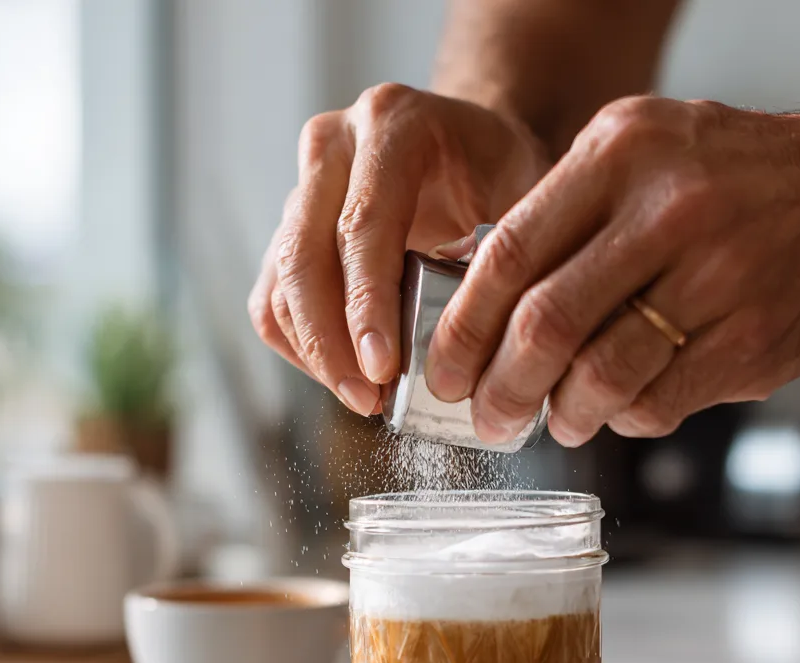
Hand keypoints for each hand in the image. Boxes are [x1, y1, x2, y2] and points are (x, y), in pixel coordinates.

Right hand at [247, 84, 548, 415]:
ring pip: (279, 284)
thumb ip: (503, 251)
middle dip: (330, 342)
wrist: (473, 147)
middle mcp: (333, 146)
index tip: (383, 370)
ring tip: (364, 398)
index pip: (362, 225)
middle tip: (368, 399)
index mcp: (392, 125)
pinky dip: (301, 348)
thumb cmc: (503, 173)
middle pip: (303, 257)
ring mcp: (302, 189)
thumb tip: (475, 334)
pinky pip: (272, 301)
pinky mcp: (288, 233)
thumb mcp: (527, 192)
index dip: (367, 305)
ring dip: (315, 352)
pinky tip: (344, 377)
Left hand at [425, 96, 799, 445]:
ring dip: (565, 416)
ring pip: (600, 376)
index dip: (462, 329)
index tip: (444, 374)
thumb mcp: (645, 154)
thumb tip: (485, 307)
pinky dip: (625, 419)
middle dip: (500, 391)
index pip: (508, 255)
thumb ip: (568, 216)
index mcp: (620, 154)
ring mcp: (718, 275)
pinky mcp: (753, 338)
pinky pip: (657, 403)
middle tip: (488, 421)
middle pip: (545, 325)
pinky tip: (621, 410)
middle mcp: (668, 208)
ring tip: (560, 421)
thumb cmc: (737, 182)